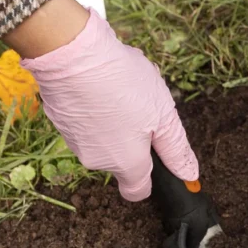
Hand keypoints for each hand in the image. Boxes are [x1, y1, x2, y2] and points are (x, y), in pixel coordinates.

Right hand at [21, 8, 197, 201]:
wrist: (72, 56)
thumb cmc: (123, 86)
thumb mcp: (163, 115)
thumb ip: (176, 149)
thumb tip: (189, 174)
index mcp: (126, 164)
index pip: (137, 191)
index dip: (150, 177)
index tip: (156, 156)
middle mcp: (97, 161)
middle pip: (121, 159)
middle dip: (134, 137)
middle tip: (142, 106)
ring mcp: (74, 141)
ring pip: (102, 137)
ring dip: (114, 119)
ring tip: (120, 88)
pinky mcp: (58, 120)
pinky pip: (84, 119)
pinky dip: (94, 106)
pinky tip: (99, 82)